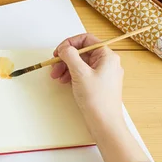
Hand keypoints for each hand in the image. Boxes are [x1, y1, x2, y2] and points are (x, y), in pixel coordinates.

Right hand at [51, 34, 150, 161]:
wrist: (104, 123)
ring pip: (81, 63)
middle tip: (53, 66)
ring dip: (66, 67)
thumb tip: (64, 48)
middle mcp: (107, 62)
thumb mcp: (80, 73)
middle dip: (66, 58)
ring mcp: (103, 73)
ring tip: (56, 77)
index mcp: (107, 56)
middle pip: (82, 52)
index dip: (70, 43)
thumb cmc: (96, 99)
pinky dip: (72, 75)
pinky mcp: (98, 84)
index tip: (58, 51)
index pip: (87, 39)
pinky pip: (83, 73)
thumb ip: (70, 56)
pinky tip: (64, 82)